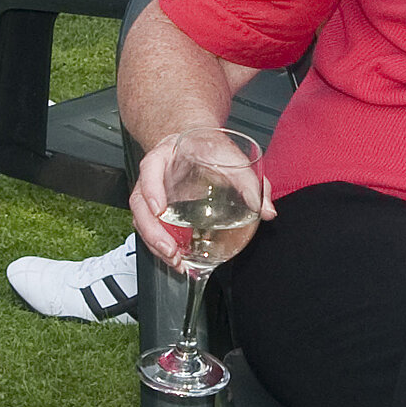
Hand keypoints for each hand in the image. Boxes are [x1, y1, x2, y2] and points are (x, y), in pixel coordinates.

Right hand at [128, 130, 275, 267]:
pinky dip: (163, 247)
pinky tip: (179, 261)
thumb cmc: (211, 149)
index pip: (151, 167)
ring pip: (142, 220)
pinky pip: (153, 229)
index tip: (159, 208)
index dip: (151, 188)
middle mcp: (154, 176)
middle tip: (170, 249)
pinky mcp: (158, 211)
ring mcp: (152, 194)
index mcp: (166, 155)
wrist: (198, 146)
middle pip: (139, 202)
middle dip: (152, 230)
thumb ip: (250, 183)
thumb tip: (266, 211)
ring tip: (176, 261)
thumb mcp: (233, 159)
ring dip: (156, 244)